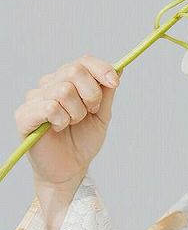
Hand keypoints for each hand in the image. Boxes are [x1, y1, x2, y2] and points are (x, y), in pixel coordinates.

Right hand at [14, 54, 119, 187]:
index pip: (83, 61)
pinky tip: (59, 128)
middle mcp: (49, 84)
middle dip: (91, 94)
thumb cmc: (83, 141)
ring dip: (77, 112)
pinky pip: (49, 107)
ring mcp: (35, 98)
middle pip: (74, 71)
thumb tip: (120, 67)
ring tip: (72, 124)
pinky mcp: (25, 115)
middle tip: (90, 112)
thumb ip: (107, 92)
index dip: (101, 69)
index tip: (115, 83)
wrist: (70, 169)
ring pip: (64, 90)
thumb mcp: (101, 115)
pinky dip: (62, 120)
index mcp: (67, 81)